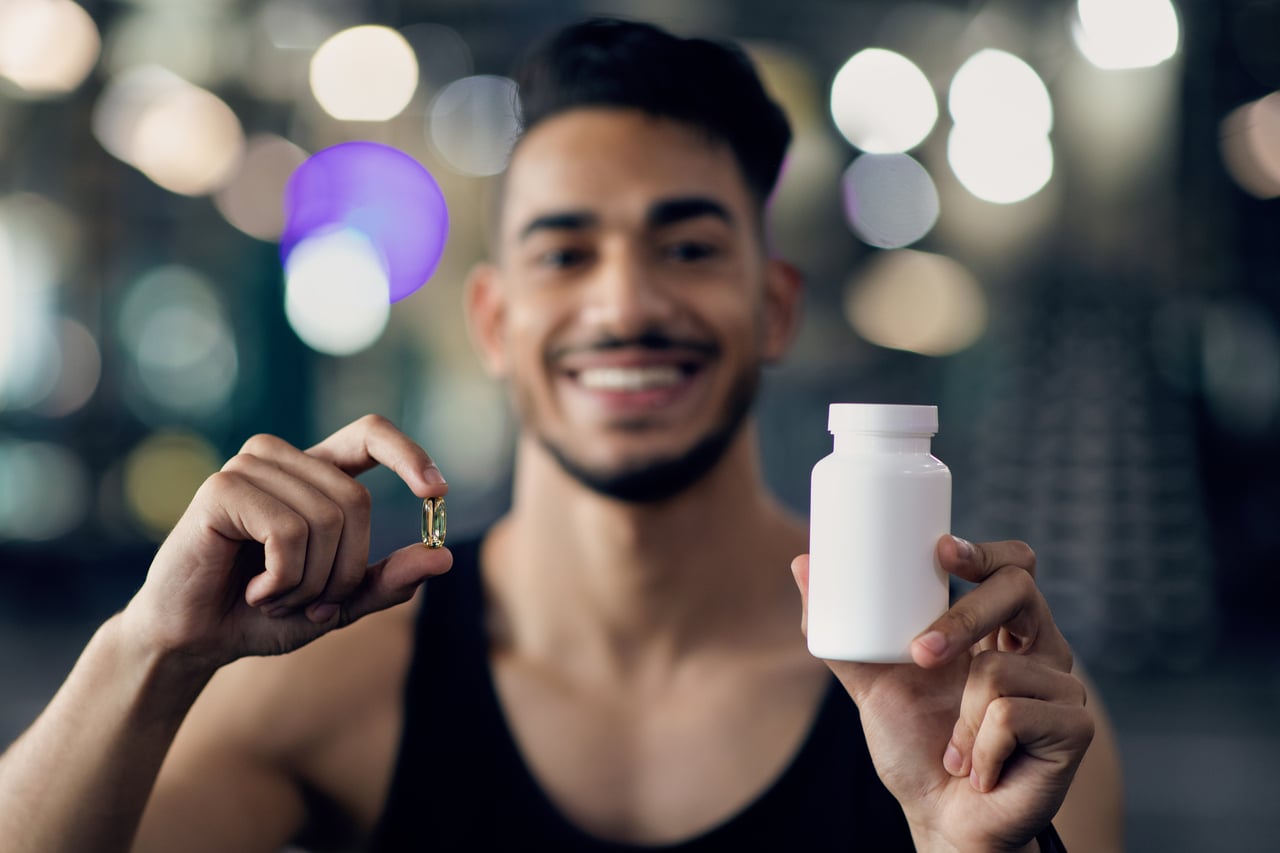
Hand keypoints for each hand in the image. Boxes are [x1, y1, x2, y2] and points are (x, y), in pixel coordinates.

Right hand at [123, 414, 451, 671]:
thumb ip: (387, 582)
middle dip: (343, 570)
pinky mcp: (222, 488)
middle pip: (357, 501)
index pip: (370, 433)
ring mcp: (250, 468)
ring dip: (309, 582)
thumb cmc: (261, 615)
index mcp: (315, 474)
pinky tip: (255, 593)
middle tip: (310, 604)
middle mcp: (283, 460)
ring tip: (274, 597)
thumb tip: (443, 557)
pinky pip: (289, 532)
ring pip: (326, 519)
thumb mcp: (339, 605)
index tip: (437, 492)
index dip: (407, 453)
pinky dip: (283, 580)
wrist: (192, 640)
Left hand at [791, 536, 1092, 852]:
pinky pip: (1011, 715)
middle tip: (920, 657)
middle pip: (1018, 590)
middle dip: (962, 619)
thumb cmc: (915, 747)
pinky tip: (981, 769)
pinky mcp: (1074, 726)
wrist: (940, 818)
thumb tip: (800, 564)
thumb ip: (842, 631)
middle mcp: (1040, 649)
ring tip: (957, 749)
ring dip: (959, 721)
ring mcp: (1063, 686)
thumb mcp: (873, 683)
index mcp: (1000, 630)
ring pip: (997, 670)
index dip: (988, 551)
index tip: (944, 550)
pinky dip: (978, 749)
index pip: (1013, 567)